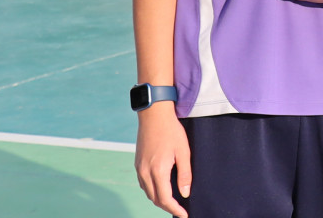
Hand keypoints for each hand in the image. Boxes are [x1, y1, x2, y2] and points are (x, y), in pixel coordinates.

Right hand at [135, 102, 190, 216]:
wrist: (154, 115)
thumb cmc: (171, 131)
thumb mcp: (183, 152)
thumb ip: (185, 174)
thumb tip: (185, 194)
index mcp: (157, 170)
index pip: (165, 199)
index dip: (175, 210)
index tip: (184, 215)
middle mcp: (145, 172)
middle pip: (154, 199)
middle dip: (167, 207)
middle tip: (180, 210)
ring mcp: (139, 167)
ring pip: (148, 192)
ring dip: (159, 199)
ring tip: (173, 201)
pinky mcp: (137, 163)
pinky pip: (143, 183)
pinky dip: (152, 190)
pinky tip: (161, 187)